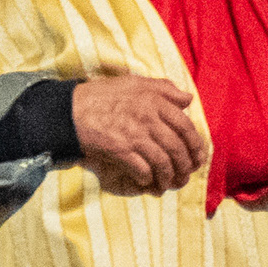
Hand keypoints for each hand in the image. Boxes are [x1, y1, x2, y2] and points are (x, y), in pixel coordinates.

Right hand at [70, 74, 210, 194]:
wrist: (69, 110)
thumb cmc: (101, 95)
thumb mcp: (135, 82)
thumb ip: (164, 88)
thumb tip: (187, 98)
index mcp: (155, 101)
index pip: (186, 126)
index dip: (196, 145)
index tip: (198, 157)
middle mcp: (149, 119)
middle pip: (177, 147)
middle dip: (185, 165)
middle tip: (185, 176)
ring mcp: (134, 135)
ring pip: (162, 162)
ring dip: (168, 177)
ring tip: (168, 184)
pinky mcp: (119, 150)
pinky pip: (141, 169)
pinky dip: (147, 178)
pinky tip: (146, 181)